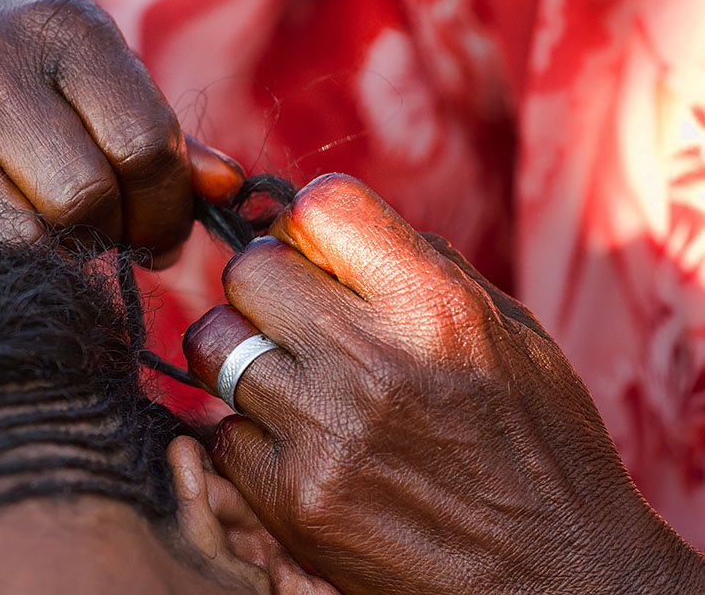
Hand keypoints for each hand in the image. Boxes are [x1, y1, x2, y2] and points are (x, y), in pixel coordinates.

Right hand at [0, 0, 199, 255]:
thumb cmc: (10, 50)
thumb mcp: (93, 64)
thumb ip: (163, 130)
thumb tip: (226, 192)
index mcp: (64, 31)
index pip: (147, 147)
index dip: (168, 210)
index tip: (161, 232)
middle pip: (86, 199)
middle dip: (109, 235)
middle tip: (100, 232)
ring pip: (21, 238)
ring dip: (51, 256)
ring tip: (50, 235)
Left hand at [184, 174, 704, 593]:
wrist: (553, 577)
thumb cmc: (538, 445)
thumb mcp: (509, 334)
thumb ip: (419, 269)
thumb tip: (333, 233)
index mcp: (434, 306)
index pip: (319, 206)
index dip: (308, 222)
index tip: (316, 251)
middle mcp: (371, 361)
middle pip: (248, 269)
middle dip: (266, 285)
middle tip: (297, 318)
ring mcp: (323, 435)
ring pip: (213, 345)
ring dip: (244, 354)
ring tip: (292, 380)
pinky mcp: (292, 500)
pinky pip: (223, 431)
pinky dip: (251, 431)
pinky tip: (298, 444)